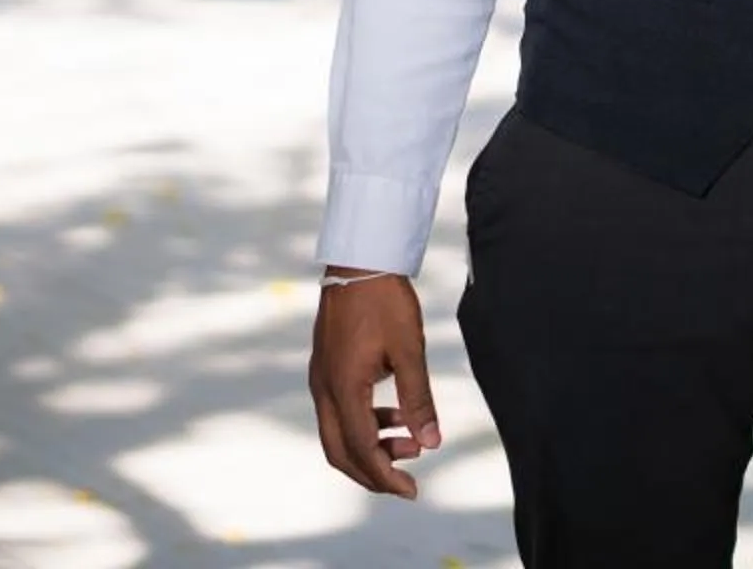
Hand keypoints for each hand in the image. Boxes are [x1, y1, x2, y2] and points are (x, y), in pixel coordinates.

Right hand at [308, 273, 438, 497]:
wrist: (360, 261)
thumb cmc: (386, 301)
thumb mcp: (409, 350)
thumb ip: (418, 400)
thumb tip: (431, 443)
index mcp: (343, 388)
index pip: (361, 449)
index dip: (386, 475)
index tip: (412, 490)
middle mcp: (324, 389)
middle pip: (341, 451)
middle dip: (373, 472)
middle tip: (407, 482)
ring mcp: (321, 378)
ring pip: (338, 432)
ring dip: (372, 445)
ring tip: (411, 443)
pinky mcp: (326, 368)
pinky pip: (340, 410)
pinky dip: (366, 422)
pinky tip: (396, 415)